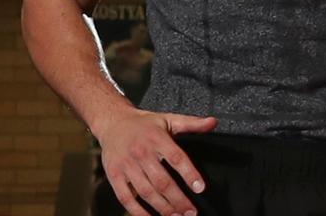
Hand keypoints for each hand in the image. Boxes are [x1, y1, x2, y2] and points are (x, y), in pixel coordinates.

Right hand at [94, 108, 216, 215]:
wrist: (113, 122)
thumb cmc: (143, 124)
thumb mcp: (168, 119)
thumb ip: (192, 123)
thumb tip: (213, 122)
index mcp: (157, 138)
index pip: (176, 158)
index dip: (189, 174)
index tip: (200, 188)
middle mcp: (141, 152)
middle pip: (162, 181)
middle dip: (178, 199)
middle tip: (191, 211)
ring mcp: (126, 165)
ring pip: (146, 191)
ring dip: (163, 207)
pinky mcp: (114, 175)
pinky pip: (126, 197)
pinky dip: (137, 211)